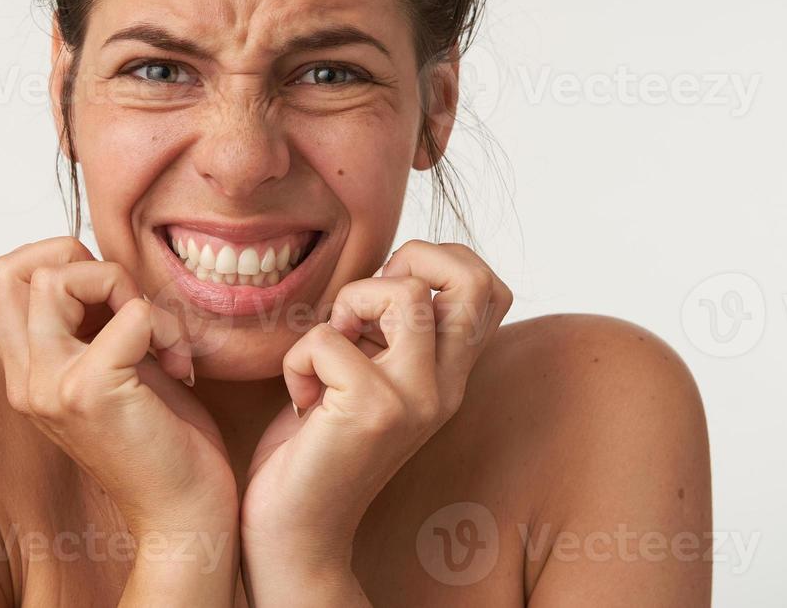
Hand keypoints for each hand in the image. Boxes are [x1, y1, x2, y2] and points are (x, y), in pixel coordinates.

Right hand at [0, 236, 238, 538]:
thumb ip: (83, 320)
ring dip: (122, 285)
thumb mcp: (108, 363)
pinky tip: (179, 364)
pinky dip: (166, 324)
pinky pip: (131, 313)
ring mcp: (49, 387)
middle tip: (127, 305)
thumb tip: (86, 260)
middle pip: (6, 269)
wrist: (183, 515)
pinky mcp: (90, 393)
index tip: (106, 300)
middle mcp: (23, 380)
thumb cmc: (160, 437)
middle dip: (80, 261)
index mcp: (24, 370)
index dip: (51, 262)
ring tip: (154, 333)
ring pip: (54, 277)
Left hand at [239, 241, 511, 589]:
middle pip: (473, 279)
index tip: (388, 291)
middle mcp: (446, 386)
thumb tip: (397, 266)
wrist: (296, 528)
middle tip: (367, 303)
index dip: (441, 262)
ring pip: (406, 292)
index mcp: (449, 375)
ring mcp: (415, 399)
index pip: (490, 288)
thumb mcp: (368, 370)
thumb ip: (391, 329)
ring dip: (351, 301)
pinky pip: (328, 336)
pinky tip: (302, 399)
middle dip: (413, 257)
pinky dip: (298, 357)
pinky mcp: (373, 410)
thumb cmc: (317, 443)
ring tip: (332, 346)